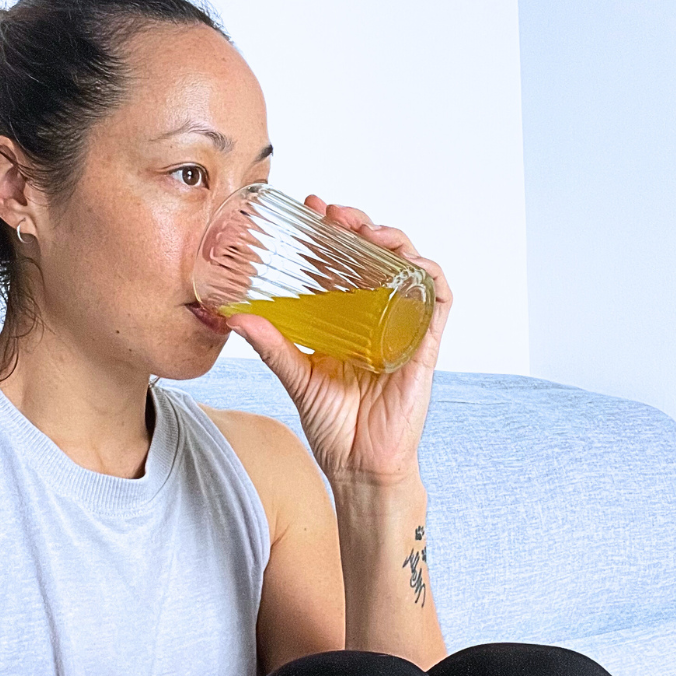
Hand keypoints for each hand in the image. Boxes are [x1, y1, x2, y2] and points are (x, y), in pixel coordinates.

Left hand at [224, 195, 451, 488]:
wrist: (359, 466)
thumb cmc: (334, 425)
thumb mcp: (296, 376)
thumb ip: (271, 346)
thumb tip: (237, 316)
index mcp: (348, 319)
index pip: (344, 262)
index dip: (332, 231)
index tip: (310, 208)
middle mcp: (379, 317)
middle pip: (378, 256)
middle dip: (359, 225)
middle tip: (333, 211)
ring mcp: (404, 328)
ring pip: (410, 268)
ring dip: (393, 240)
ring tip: (366, 228)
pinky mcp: (424, 346)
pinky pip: (438, 302)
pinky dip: (430, 275)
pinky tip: (411, 261)